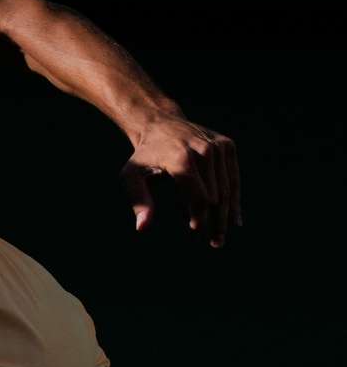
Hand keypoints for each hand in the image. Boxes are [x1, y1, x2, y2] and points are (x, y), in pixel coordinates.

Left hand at [120, 113, 241, 247]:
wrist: (159, 123)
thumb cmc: (144, 155)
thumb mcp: (131, 175)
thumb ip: (138, 200)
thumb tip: (142, 228)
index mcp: (181, 158)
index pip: (198, 197)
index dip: (199, 217)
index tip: (196, 232)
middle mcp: (203, 150)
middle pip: (215, 196)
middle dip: (214, 221)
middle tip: (214, 243)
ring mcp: (218, 146)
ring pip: (227, 189)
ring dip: (226, 215)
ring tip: (221, 237)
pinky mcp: (227, 144)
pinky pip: (233, 177)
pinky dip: (234, 199)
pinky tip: (235, 219)